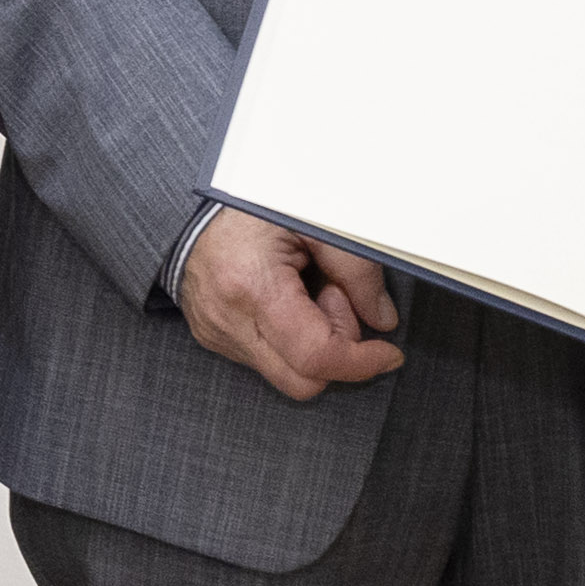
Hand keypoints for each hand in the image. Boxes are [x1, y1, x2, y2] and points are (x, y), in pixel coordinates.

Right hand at [179, 207, 403, 404]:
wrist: (196, 204)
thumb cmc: (253, 205)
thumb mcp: (316, 224)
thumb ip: (357, 271)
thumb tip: (383, 319)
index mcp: (254, 287)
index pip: (316, 356)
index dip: (361, 362)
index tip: (387, 354)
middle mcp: (229, 320)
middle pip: (303, 381)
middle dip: (333, 349)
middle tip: (333, 297)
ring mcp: (217, 334)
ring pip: (287, 373)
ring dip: (310, 340)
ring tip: (306, 290)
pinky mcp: (214, 337)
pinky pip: (266, 360)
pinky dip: (288, 337)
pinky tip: (285, 298)